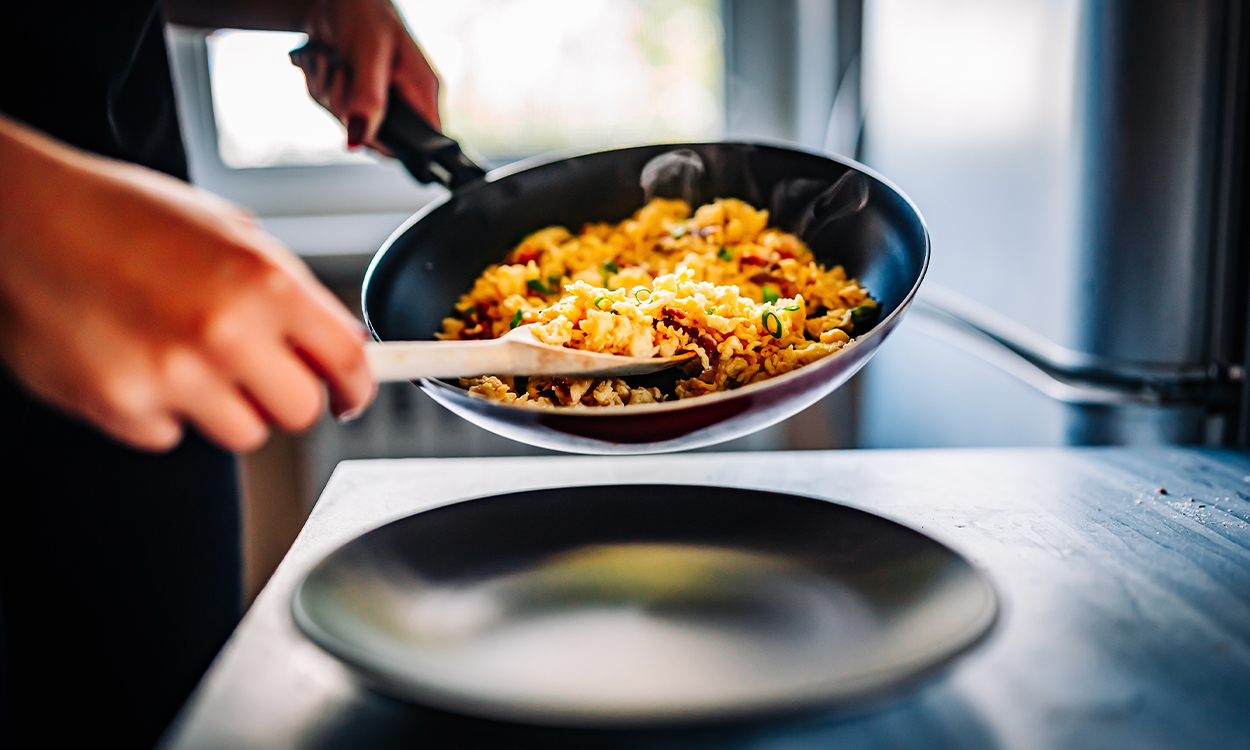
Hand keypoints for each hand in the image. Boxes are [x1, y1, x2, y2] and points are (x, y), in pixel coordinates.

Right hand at [0, 116, 375, 451]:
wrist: (15, 218)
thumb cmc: (118, 214)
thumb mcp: (227, 231)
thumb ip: (288, 291)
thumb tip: (339, 342)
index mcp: (263, 280)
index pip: (346, 359)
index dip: (358, 385)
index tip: (352, 396)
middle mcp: (225, 331)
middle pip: (300, 412)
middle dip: (285, 395)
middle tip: (256, 369)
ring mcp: (173, 375)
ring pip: (243, 433)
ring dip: (224, 405)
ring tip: (182, 353)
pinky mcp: (122, 407)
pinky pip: (171, 435)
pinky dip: (160, 410)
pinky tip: (135, 360)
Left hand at [295, 0, 440, 147]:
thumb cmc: (364, 9)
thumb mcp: (369, 55)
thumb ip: (368, 99)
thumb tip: (359, 140)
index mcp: (421, 91)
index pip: (420, 142)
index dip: (389, 145)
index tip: (361, 127)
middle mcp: (403, 98)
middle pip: (375, 137)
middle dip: (345, 110)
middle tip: (339, 75)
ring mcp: (377, 96)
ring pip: (347, 123)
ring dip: (326, 93)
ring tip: (328, 61)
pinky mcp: (355, 92)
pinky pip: (332, 108)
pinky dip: (319, 85)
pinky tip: (322, 62)